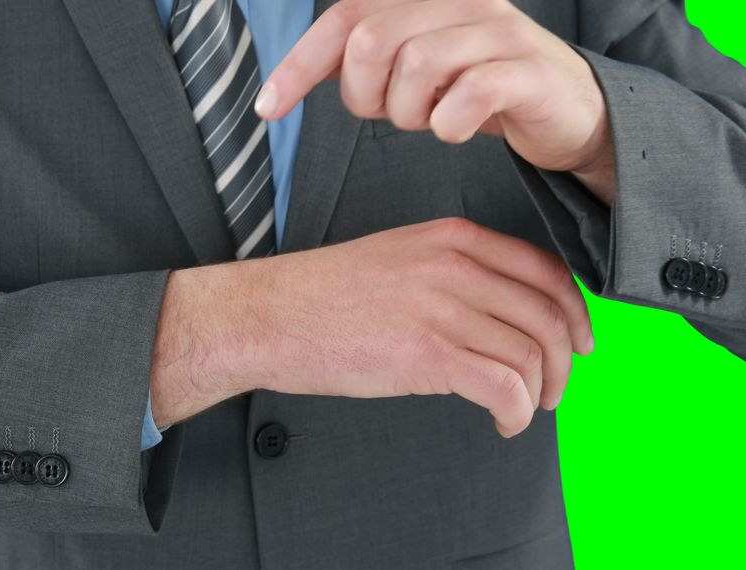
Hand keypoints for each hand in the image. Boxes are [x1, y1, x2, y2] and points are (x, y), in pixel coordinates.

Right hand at [150, 217, 593, 437]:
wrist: (268, 314)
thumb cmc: (321, 297)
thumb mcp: (397, 259)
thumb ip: (451, 274)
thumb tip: (497, 317)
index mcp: (452, 238)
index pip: (546, 271)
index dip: (574, 313)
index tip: (577, 342)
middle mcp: (457, 266)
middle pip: (550, 315)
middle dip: (564, 362)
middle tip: (552, 389)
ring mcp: (444, 307)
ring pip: (534, 354)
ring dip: (540, 392)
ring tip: (523, 410)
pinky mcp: (429, 353)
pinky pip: (506, 387)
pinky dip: (516, 413)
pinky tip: (502, 422)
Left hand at [253, 0, 615, 199]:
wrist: (568, 112)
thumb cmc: (479, 91)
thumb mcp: (412, 69)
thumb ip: (359, 62)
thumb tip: (287, 78)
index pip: (344, 18)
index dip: (298, 65)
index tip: (268, 108)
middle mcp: (460, 2)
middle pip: (371, 41)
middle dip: (367, 95)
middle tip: (394, 113)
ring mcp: (499, 31)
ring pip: (417, 66)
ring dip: (410, 113)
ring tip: (431, 120)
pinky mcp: (529, 70)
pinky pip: (469, 94)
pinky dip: (450, 126)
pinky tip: (457, 130)